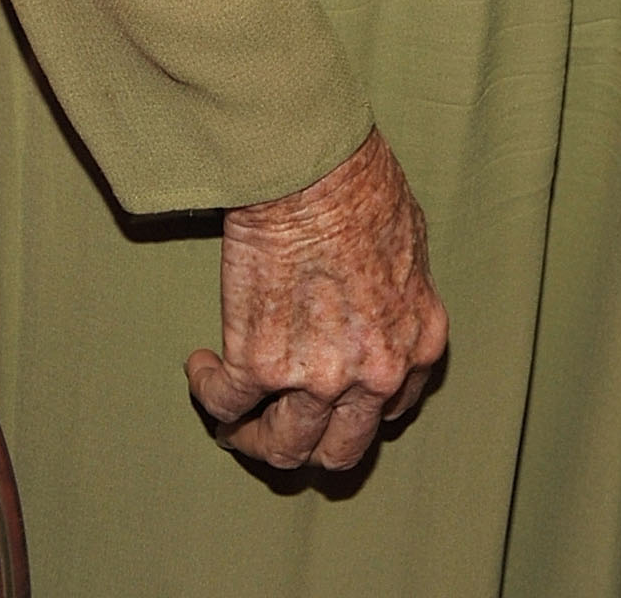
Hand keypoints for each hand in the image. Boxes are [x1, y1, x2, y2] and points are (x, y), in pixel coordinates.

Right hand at [187, 129, 449, 474]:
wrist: (311, 169)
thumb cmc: (360, 185)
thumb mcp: (409, 247)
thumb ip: (398, 299)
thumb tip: (376, 308)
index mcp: (416, 345)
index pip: (391, 412)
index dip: (355, 409)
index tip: (330, 399)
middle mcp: (375, 376)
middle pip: (340, 451)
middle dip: (310, 443)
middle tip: (280, 422)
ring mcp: (318, 379)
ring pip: (283, 448)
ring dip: (255, 436)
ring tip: (235, 413)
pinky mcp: (260, 366)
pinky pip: (226, 404)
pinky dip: (210, 392)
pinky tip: (203, 367)